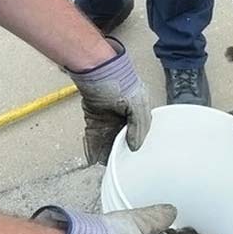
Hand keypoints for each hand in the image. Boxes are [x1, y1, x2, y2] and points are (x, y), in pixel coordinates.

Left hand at [67, 38, 150, 164]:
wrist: (94, 67)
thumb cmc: (119, 80)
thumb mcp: (137, 105)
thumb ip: (138, 127)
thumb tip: (134, 146)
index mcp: (140, 111)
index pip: (140, 134)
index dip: (136, 146)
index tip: (132, 160)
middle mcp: (125, 116)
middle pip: (123, 138)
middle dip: (119, 152)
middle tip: (116, 166)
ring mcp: (109, 117)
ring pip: (108, 138)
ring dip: (105, 151)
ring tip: (103, 166)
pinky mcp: (94, 117)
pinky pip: (94, 135)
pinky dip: (93, 146)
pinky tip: (92, 158)